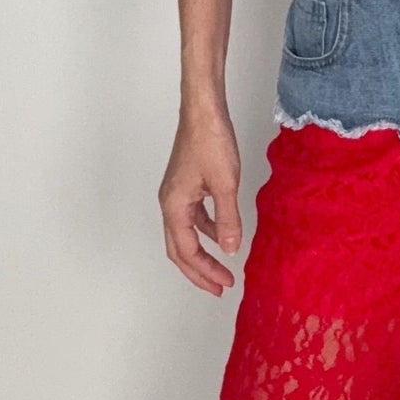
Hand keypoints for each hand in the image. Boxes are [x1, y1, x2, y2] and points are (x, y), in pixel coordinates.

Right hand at [159, 105, 243, 294]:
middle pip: (179, 249)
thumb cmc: (211, 142)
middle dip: (198, 271)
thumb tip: (230, 250)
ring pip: (184, 234)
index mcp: (174, 207)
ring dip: (201, 253)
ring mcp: (175, 194)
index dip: (205, 271)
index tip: (225, 283)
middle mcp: (169, 204)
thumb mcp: (225, 185)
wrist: (203, 111)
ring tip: (221, 268)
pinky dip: (205, 231)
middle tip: (219, 288)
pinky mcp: (185, 185)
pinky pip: (193, 217)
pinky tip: (222, 235)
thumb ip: (227, 220)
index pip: (187, 251)